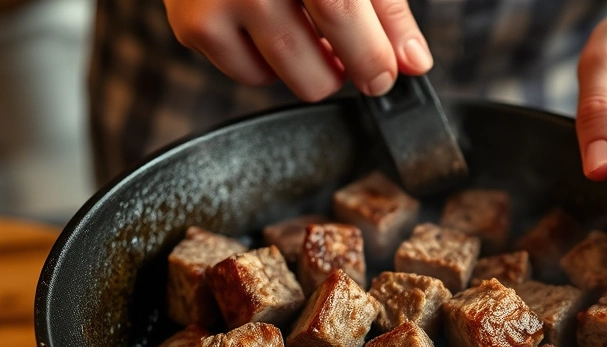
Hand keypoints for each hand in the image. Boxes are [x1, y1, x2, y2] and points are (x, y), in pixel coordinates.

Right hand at [163, 0, 433, 100]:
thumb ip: (386, 7)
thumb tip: (413, 63)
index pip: (340, 13)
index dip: (372, 57)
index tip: (385, 75)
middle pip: (315, 70)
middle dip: (343, 71)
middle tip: (347, 47)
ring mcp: (216, 3)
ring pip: (285, 79)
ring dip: (309, 65)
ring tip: (308, 24)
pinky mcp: (192, 26)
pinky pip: (249, 73)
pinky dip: (268, 59)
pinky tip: (269, 21)